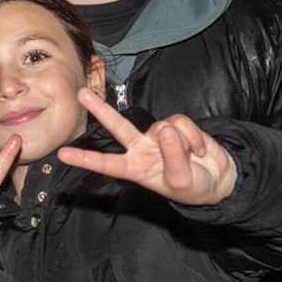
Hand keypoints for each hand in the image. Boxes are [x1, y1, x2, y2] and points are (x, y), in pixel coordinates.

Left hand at [58, 89, 236, 205]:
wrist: (219, 179)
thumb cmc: (194, 187)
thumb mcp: (181, 181)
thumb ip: (173, 156)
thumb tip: (166, 128)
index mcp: (135, 169)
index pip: (106, 164)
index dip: (85, 159)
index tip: (62, 154)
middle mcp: (141, 149)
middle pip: (117, 127)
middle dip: (101, 110)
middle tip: (82, 94)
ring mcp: (157, 136)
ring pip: (162, 126)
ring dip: (182, 141)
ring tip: (193, 157)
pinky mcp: (176, 126)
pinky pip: (181, 122)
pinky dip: (194, 136)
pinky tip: (200, 149)